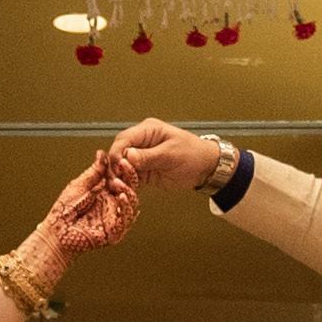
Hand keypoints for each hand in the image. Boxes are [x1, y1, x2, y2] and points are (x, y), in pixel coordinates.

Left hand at [30, 155, 140, 269]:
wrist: (56, 231)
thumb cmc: (64, 210)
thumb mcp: (80, 185)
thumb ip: (94, 171)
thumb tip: (102, 153)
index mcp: (106, 192)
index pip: (122, 178)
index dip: (124, 168)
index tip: (122, 158)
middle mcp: (113, 204)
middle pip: (130, 188)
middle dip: (129, 176)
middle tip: (124, 165)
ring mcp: (115, 218)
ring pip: (131, 203)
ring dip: (129, 191)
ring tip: (119, 183)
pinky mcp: (114, 231)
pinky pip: (126, 219)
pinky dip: (126, 208)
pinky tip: (122, 197)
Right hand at [107, 116, 232, 199]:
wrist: (206, 168)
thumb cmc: (193, 154)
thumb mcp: (171, 154)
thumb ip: (148, 156)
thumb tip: (128, 156)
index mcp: (148, 130)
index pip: (124, 139)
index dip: (117, 153)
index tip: (118, 167)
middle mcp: (141, 143)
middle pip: (118, 153)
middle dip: (115, 167)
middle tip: (116, 181)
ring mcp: (141, 157)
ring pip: (120, 167)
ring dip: (118, 178)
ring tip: (119, 189)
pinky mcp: (143, 172)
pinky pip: (129, 177)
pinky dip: (125, 185)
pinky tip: (124, 191)